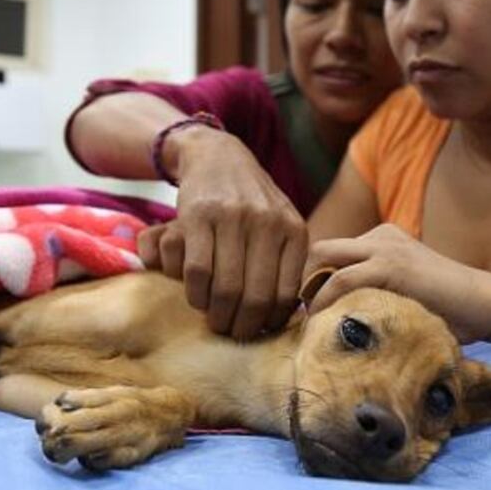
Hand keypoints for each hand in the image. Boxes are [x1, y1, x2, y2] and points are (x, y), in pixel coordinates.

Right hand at [139, 129, 307, 339]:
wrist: (218, 157)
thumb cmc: (252, 203)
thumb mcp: (281, 224)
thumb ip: (288, 262)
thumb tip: (288, 316)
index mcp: (294, 230)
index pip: (286, 294)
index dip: (271, 322)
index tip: (258, 332)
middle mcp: (268, 223)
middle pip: (255, 297)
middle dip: (242, 326)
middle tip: (232, 333)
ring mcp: (233, 217)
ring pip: (225, 288)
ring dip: (217, 314)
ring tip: (214, 320)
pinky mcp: (198, 216)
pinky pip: (197, 271)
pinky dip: (196, 294)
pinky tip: (197, 297)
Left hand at [303, 224, 490, 342]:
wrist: (490, 305)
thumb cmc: (453, 311)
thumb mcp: (404, 295)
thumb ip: (375, 296)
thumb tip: (340, 323)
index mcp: (382, 239)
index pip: (328, 252)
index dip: (309, 279)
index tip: (299, 310)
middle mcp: (379, 236)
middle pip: (317, 249)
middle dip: (299, 280)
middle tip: (293, 315)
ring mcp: (385, 247)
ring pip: (322, 258)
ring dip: (305, 290)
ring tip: (299, 321)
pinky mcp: (391, 266)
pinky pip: (340, 279)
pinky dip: (323, 301)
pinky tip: (317, 323)